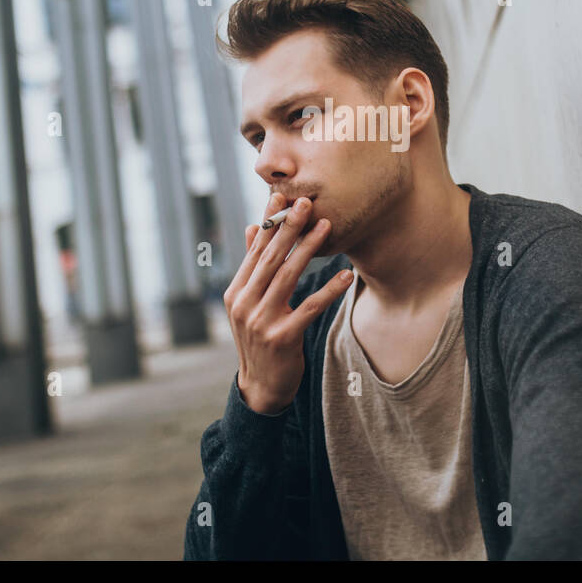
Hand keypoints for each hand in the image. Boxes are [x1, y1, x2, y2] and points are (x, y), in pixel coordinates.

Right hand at [223, 192, 353, 414]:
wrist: (261, 386)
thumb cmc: (261, 339)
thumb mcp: (250, 304)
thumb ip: (253, 267)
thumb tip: (252, 227)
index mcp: (237, 292)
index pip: (255, 251)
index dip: (268, 223)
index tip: (281, 197)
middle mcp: (245, 304)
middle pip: (271, 259)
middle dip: (289, 228)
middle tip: (306, 202)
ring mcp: (261, 322)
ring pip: (288, 278)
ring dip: (309, 250)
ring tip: (327, 227)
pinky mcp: (282, 338)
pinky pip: (310, 308)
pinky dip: (328, 290)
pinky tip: (345, 276)